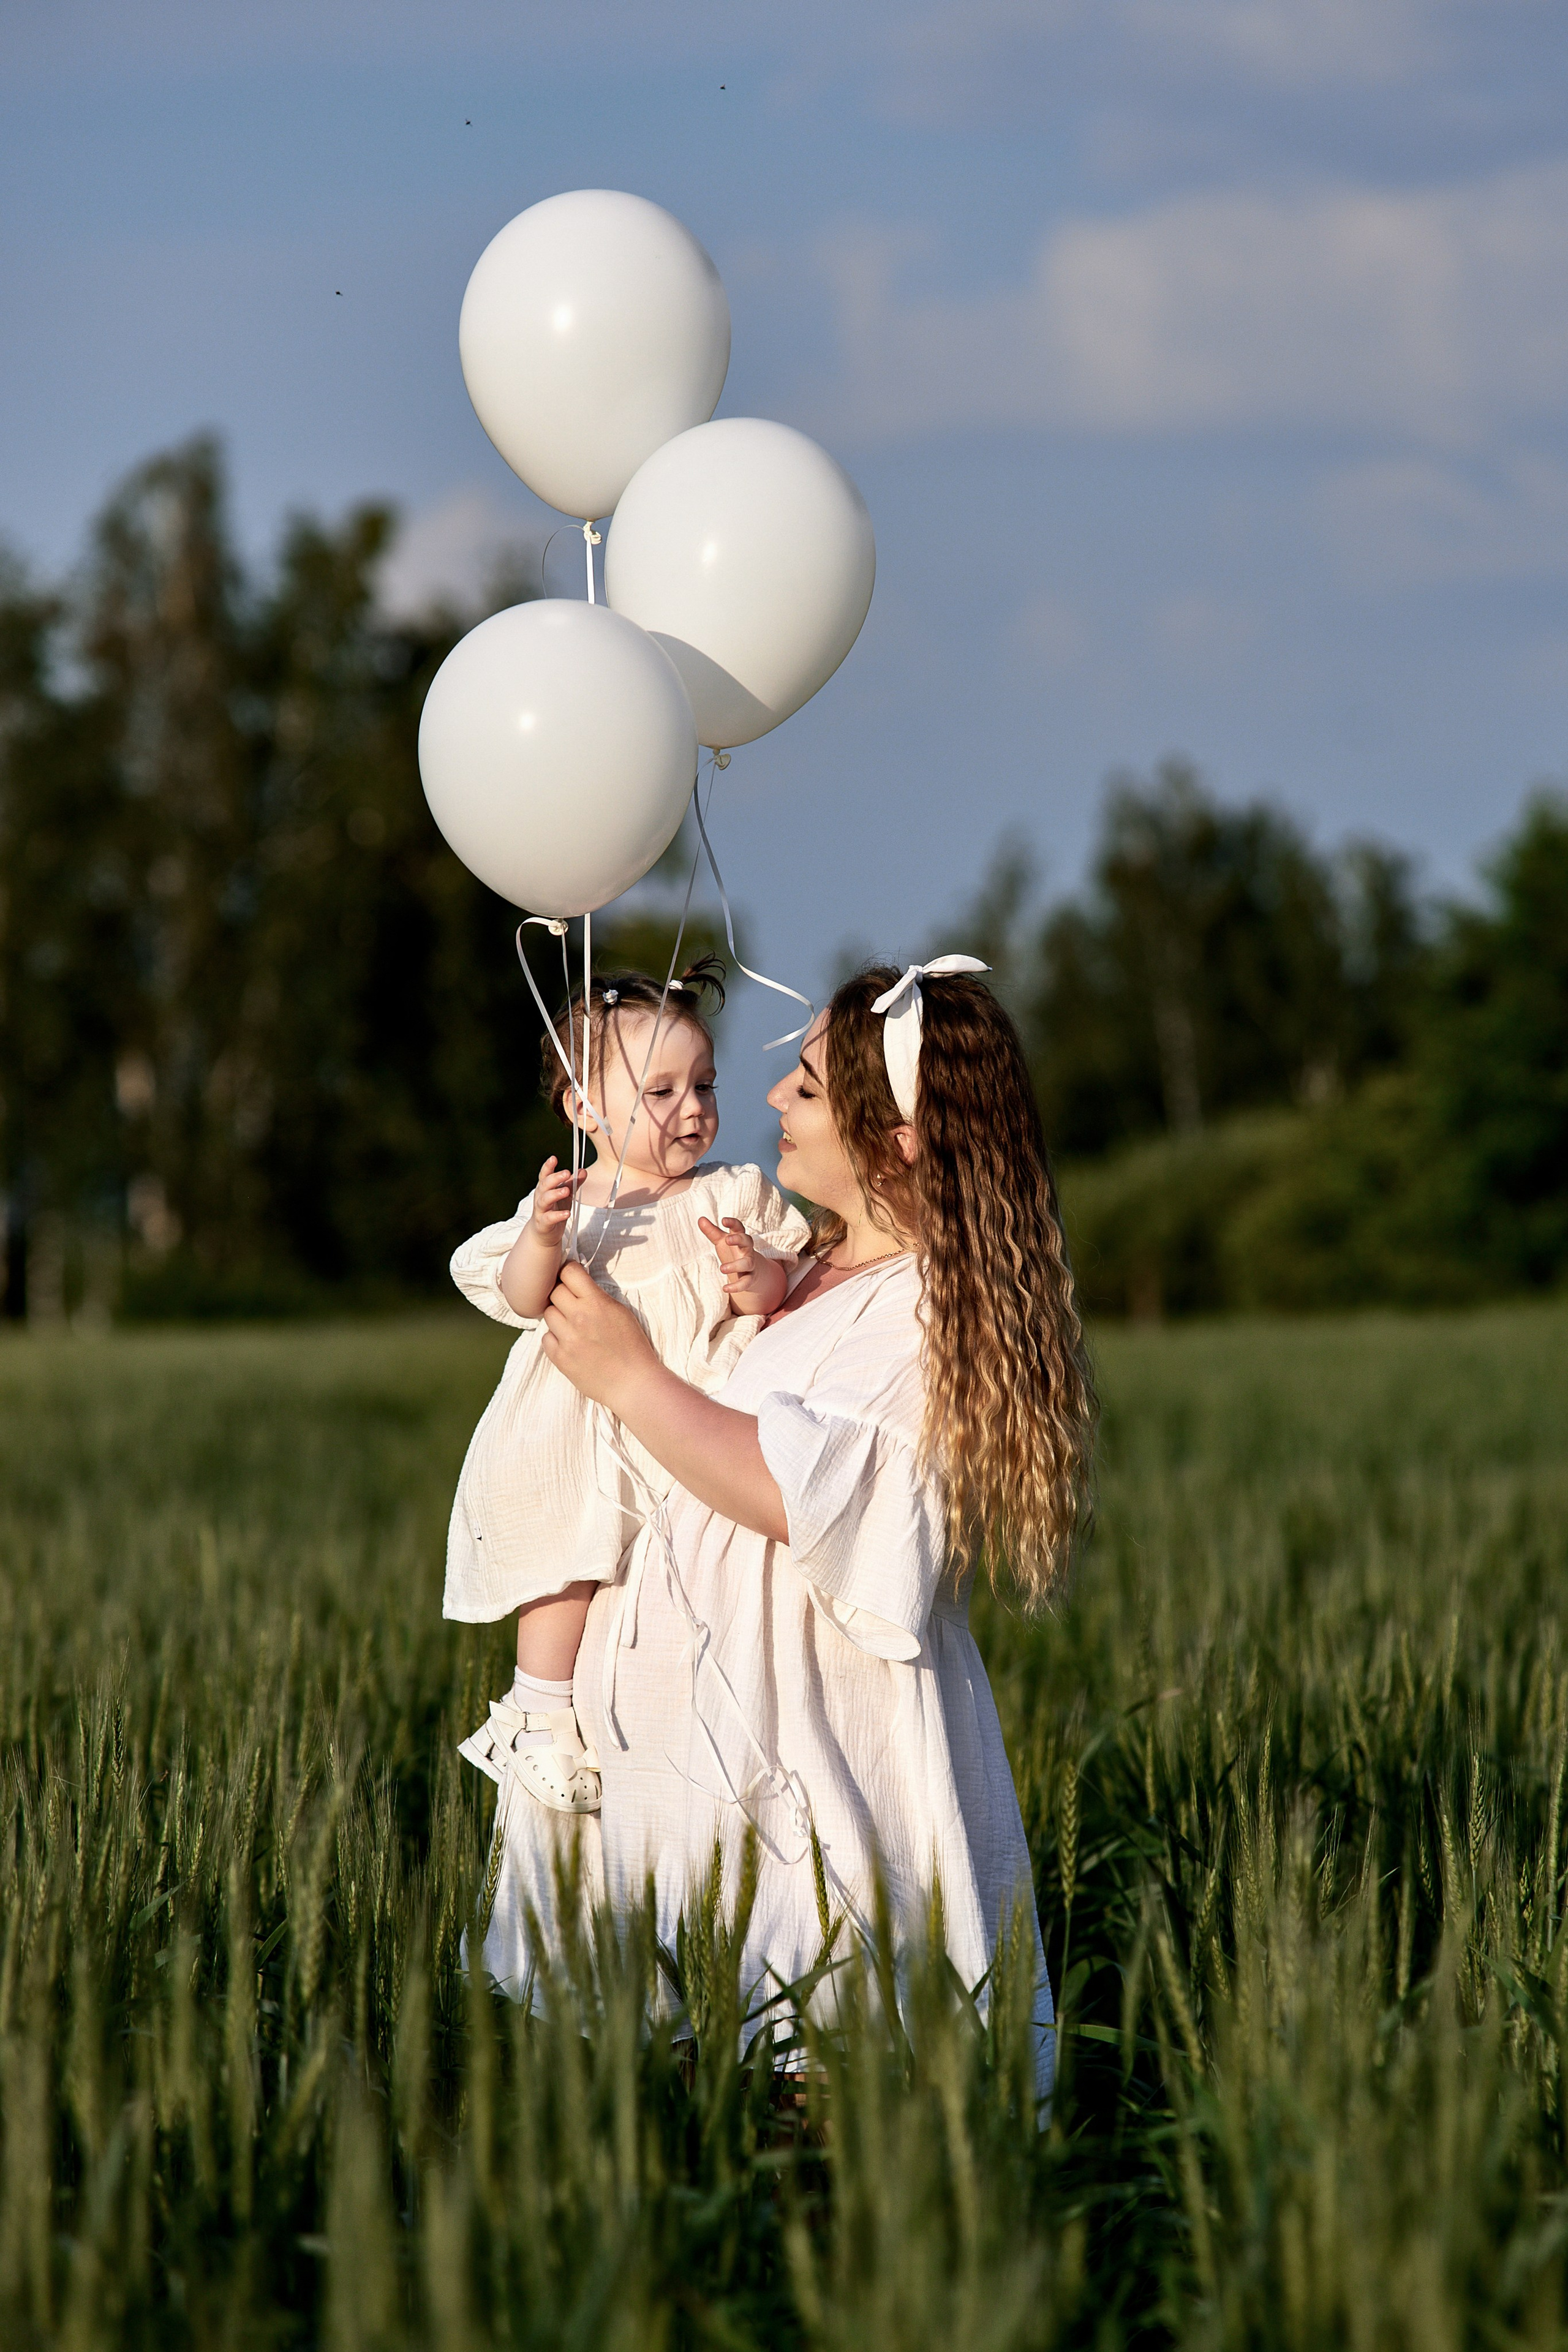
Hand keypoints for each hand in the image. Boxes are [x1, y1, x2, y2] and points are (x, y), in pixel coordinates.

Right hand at [529, 1155, 584, 1242]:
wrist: (543, 1233)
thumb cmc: (554, 1210)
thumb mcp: (565, 1195)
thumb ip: (573, 1183)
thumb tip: (583, 1171)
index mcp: (545, 1189)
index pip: (544, 1175)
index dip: (548, 1167)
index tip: (553, 1158)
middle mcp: (540, 1197)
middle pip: (544, 1185)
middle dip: (554, 1178)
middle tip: (566, 1173)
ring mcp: (541, 1210)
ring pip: (544, 1200)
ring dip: (555, 1194)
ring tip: (566, 1191)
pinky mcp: (543, 1223)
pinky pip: (549, 1218)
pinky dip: (558, 1215)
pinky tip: (567, 1213)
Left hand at [542, 1259, 659, 1410]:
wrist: (633, 1383)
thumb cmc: (632, 1347)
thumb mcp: (621, 1312)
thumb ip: (597, 1297)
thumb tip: (577, 1285)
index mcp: (597, 1303)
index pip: (569, 1272)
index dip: (569, 1273)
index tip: (572, 1279)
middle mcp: (579, 1318)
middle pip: (554, 1292)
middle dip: (563, 1295)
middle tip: (573, 1305)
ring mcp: (567, 1339)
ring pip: (548, 1314)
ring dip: (558, 1317)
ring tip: (573, 1327)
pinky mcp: (560, 1358)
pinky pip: (546, 1338)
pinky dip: (555, 1338)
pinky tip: (569, 1343)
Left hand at [698, 1214, 758, 1296]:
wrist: (750, 1270)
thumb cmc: (733, 1251)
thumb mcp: (722, 1241)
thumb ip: (712, 1231)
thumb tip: (700, 1219)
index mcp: (740, 1238)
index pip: (739, 1228)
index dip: (733, 1223)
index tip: (723, 1220)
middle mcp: (747, 1250)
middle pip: (747, 1241)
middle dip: (739, 1240)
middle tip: (727, 1240)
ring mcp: (750, 1264)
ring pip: (747, 1263)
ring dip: (736, 1265)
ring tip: (722, 1268)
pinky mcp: (750, 1278)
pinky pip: (746, 1282)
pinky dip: (737, 1286)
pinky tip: (725, 1288)